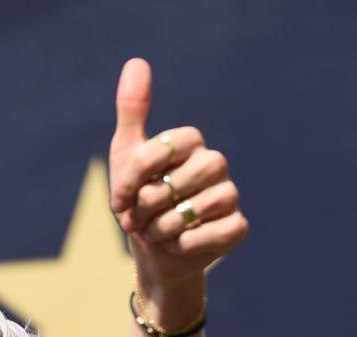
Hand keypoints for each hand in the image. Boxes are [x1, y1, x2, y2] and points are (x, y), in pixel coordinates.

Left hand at [109, 58, 247, 302]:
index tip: (119, 201)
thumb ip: (133, 112)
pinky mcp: (237, 226)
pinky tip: (179, 245)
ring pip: (192, 211)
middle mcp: (214, 163)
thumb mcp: (127, 156)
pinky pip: (212, 234)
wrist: (154, 254)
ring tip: (158, 232)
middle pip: (175, 183)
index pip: (163, 148)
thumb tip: (137, 62)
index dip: (134, 179)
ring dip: (163, 230)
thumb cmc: (139, 202)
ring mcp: (229, 194)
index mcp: (191, 142)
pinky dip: (186, 245)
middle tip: (140, 219)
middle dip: (146, 208)